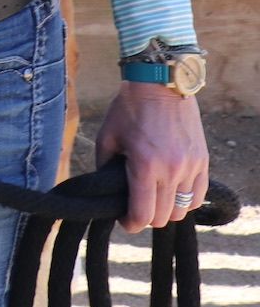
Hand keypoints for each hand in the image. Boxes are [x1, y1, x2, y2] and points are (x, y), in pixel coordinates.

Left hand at [95, 84, 208, 232]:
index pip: (142, 215)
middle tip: (135, 206)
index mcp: (145, 166)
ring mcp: (190, 166)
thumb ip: (105, 167)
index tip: (124, 220)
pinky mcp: (202, 160)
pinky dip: (185, 200)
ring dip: (166, 210)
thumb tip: (108, 190)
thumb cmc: (129, 107)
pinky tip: (172, 191)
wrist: (160, 82)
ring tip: (154, 198)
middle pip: (162, 217)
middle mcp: (171, 170)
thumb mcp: (107, 137)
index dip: (130, 224)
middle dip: (146, 217)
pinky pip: (198, 196)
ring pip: (181, 210)